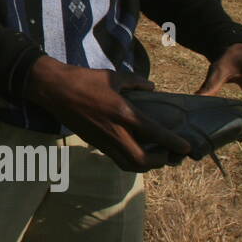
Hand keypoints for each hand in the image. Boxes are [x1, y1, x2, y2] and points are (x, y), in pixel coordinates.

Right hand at [25, 55, 189, 171]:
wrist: (54, 89)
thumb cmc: (84, 79)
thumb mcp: (114, 76)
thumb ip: (136, 83)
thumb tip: (152, 88)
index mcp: (123, 113)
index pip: (155, 133)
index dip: (174, 143)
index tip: (187, 147)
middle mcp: (114, 132)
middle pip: (142, 161)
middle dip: (159, 162)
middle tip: (169, 155)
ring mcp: (102, 140)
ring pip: (128, 165)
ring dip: (144, 165)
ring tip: (153, 156)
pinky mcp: (93, 143)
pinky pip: (116, 158)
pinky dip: (130, 160)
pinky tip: (134, 149)